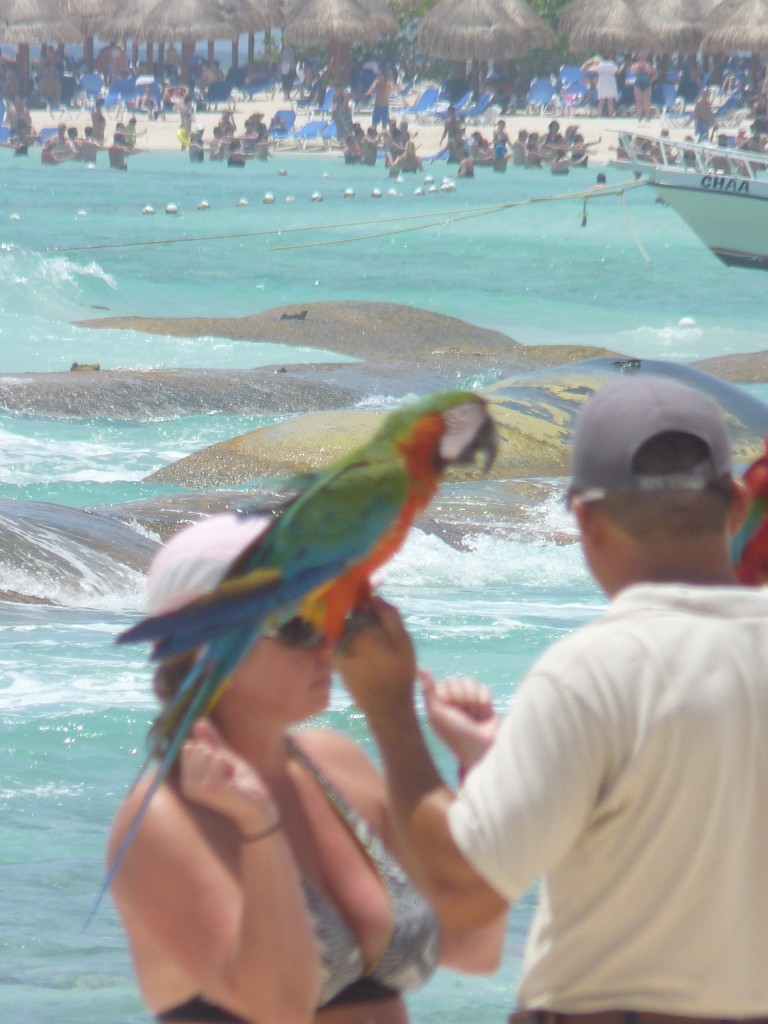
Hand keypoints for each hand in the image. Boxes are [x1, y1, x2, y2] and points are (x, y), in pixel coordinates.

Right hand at [180, 719, 276, 835]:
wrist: (257, 804)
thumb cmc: (240, 783)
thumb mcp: (225, 757)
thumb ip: (211, 740)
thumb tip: (198, 720)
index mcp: (187, 779)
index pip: (188, 747)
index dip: (209, 748)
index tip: (221, 765)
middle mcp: (188, 786)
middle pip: (197, 748)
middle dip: (217, 752)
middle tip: (228, 770)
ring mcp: (198, 789)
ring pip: (206, 753)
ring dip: (223, 758)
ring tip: (230, 773)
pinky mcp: (211, 789)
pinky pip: (216, 761)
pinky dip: (227, 762)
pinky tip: (232, 774)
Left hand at [333, 597, 416, 715]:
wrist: (385, 706)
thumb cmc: (398, 672)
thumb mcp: (403, 640)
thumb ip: (389, 615)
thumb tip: (374, 597)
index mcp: (360, 627)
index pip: (358, 599)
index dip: (366, 589)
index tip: (375, 580)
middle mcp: (343, 635)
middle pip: (351, 612)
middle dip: (363, 606)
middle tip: (378, 606)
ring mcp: (336, 647)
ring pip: (347, 625)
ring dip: (357, 620)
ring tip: (375, 625)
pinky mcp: (335, 658)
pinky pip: (342, 638)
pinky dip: (351, 633)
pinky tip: (367, 640)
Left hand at [420, 670, 498, 772]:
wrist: (480, 749)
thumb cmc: (455, 734)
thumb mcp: (438, 714)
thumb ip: (429, 690)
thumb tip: (418, 667)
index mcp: (440, 701)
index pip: (444, 682)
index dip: (449, 694)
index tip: (449, 709)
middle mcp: (453, 699)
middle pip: (458, 680)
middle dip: (462, 698)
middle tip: (463, 714)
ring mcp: (469, 701)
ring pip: (471, 683)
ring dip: (473, 700)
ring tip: (473, 716)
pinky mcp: (485, 703)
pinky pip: (485, 690)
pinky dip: (485, 702)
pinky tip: (484, 714)